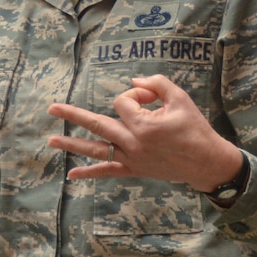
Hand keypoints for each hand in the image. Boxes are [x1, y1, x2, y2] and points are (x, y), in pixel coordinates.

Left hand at [47, 74, 241, 191]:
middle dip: (72, 115)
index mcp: (143, 125)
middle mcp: (132, 143)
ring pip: (96, 149)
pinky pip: (107, 171)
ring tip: (50, 141)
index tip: (152, 98)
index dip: (136, 94)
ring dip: (71, 145)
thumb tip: (133, 81)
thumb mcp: (180, 97)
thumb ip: (156, 83)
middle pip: (96, 124)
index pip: (124, 101)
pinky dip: (89, 173)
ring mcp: (131, 158)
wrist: (206, 162)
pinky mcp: (133, 169)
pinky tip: (71, 175)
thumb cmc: (195, 128)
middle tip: (51, 108)